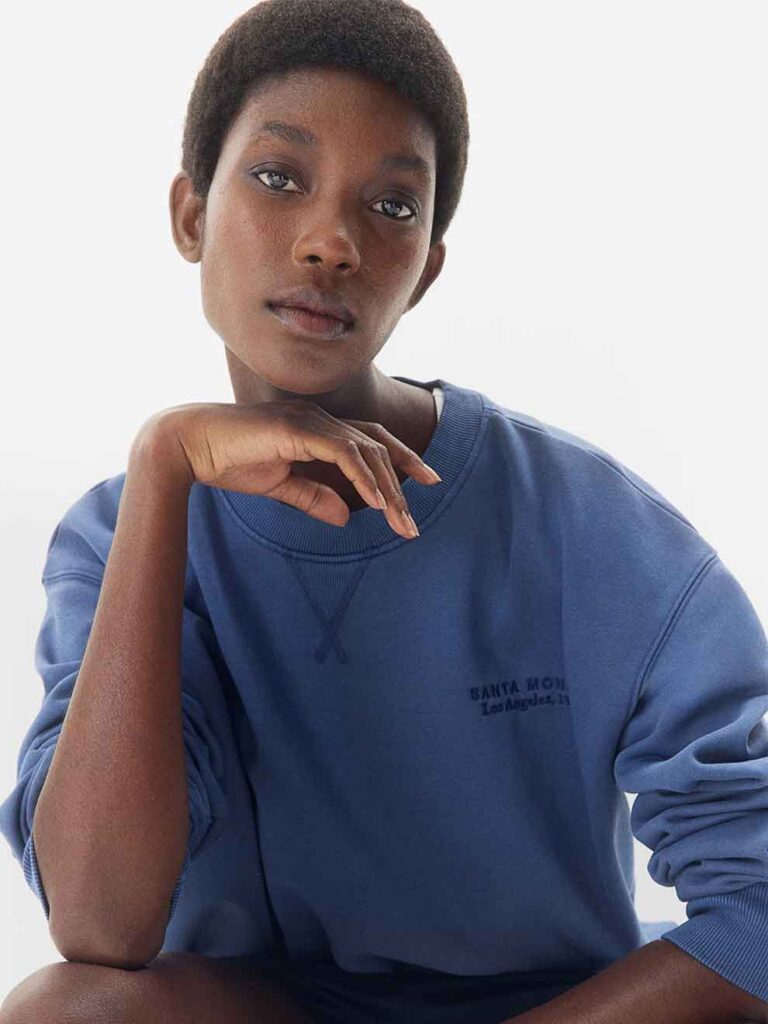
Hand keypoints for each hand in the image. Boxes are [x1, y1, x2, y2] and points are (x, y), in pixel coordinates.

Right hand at [138, 400, 438, 538]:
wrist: (187, 446)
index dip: (402, 459)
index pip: (371, 441)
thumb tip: (345, 518)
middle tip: (414, 523)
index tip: (427, 482)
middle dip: (404, 482)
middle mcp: (319, 419)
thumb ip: (313, 497)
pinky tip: (377, 503)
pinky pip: (343, 453)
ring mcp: (310, 421)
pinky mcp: (298, 429)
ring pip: (366, 451)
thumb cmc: (228, 461)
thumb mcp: (279, 486)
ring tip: (400, 522)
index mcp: (316, 428)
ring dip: (387, 489)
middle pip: (378, 446)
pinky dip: (363, 478)